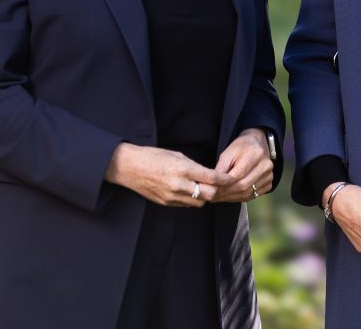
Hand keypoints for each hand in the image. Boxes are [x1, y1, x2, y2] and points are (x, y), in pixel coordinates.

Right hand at [105, 142, 235, 206]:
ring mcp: (172, 196)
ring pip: (199, 203)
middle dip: (217, 191)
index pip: (212, 178)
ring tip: (205, 188)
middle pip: (209, 194)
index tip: (231, 178)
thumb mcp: (176, 155)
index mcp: (183, 169)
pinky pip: (186, 205)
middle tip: (221, 186)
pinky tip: (190, 192)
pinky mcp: (166, 203)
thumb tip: (208, 175)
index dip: (225, 179)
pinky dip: (191, 200)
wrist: (129, 167)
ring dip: (204, 196)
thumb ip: (194, 167)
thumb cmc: (153, 156)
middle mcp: (179, 185)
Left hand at [211, 128, 273, 202]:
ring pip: (248, 193)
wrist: (257, 145)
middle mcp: (266, 166)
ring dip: (231, 197)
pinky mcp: (269, 184)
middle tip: (213, 196)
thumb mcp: (228, 153)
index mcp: (255, 154)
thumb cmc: (240, 148)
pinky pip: (252, 196)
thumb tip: (213, 185)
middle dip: (226, 193)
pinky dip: (239, 198)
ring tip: (219, 197)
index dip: (223, 184)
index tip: (212, 190)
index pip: (237, 175)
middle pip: (243, 185)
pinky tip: (230, 197)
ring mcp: (269, 176)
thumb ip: (221, 168)